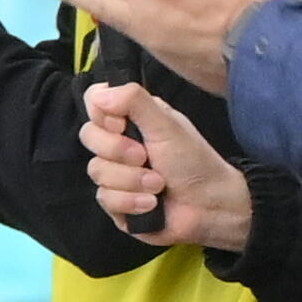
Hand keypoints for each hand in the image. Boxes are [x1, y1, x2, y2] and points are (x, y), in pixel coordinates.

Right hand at [89, 78, 259, 252]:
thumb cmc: (195, 162)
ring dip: (132, 180)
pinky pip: (105, 198)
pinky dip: (131, 201)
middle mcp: (119, 142)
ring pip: (97, 171)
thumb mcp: (167, 125)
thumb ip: (134, 101)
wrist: (212, 207)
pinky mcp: (116, 201)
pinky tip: (151, 203)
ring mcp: (115, 173)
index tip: (121, 124)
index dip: (101, 114)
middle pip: (89, 136)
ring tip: (158, 185)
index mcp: (132, 118)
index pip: (94, 102)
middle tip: (145, 157)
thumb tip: (99, 94)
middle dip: (118, 151)